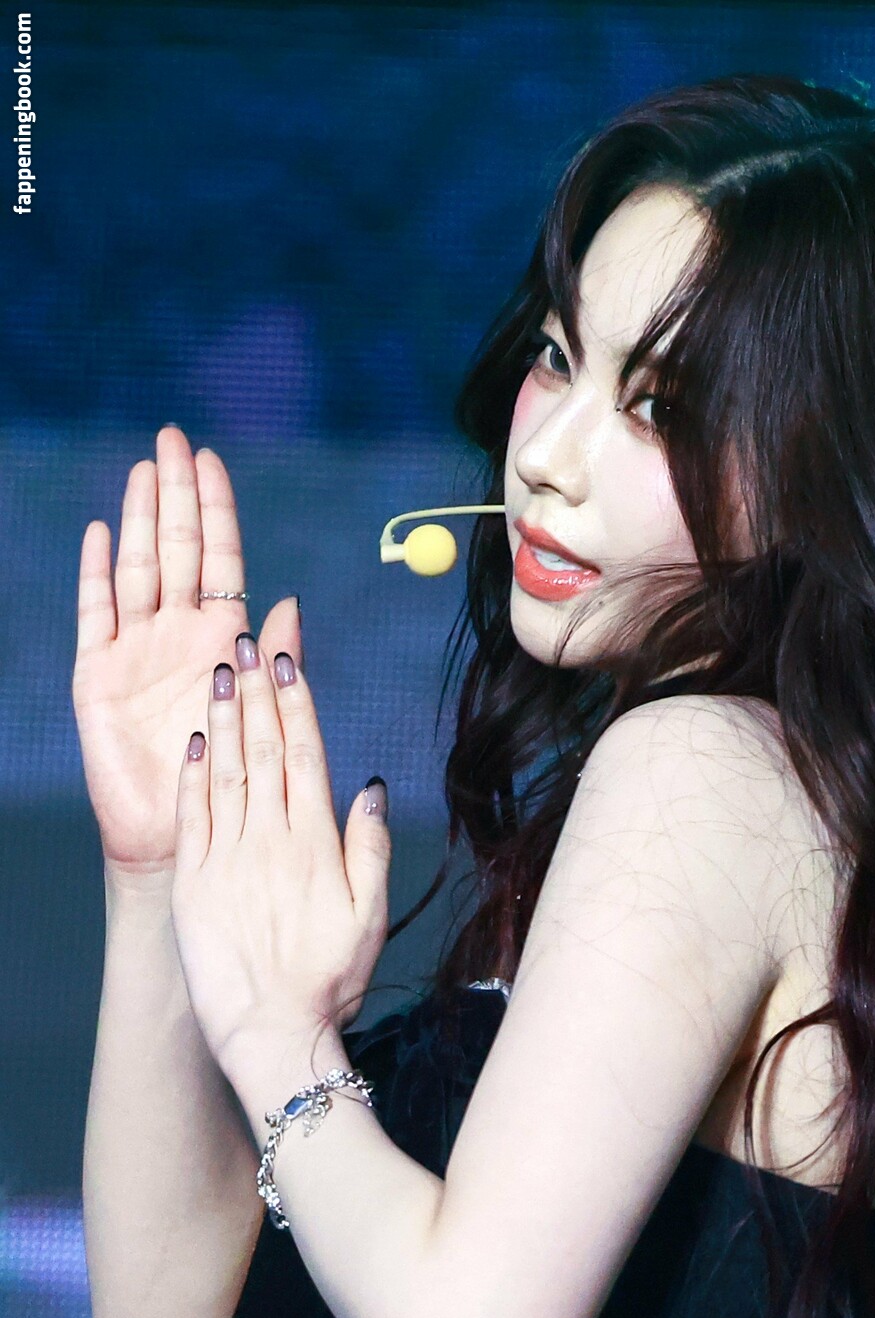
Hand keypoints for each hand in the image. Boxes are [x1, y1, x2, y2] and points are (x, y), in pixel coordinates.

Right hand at [74, 426, 302, 880]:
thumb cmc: (233, 781)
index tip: (210, 460)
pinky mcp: (97, 675)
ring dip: (139, 519)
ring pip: (136, 569)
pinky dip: (97, 574)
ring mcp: (135, 650)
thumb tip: (294, 601)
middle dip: (174, 494)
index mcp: (223, 639)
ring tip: (142, 470)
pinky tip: (102, 533)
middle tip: (170, 438)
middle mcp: (177, 635)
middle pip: (174, 550)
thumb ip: (276, 660)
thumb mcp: (266, 717)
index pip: (218, 560)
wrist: (184, 837)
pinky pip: (95, 614)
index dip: (214, 510)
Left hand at [169, 622, 390, 1079]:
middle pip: (263, 749)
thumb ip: (370, 848)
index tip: (289, 660)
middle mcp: (270, 840)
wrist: (271, 1031)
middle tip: (248, 642)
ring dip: (223, 718)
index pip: (306, 754)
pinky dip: (193, 772)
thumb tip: (371, 787)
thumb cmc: (329, 979)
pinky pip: (192, 813)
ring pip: (225, 771)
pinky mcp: (194, 881)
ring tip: (220, 672)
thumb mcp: (369, 915)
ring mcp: (228, 857)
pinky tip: (194, 739)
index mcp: (316, 843)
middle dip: (257, 692)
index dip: (296, 702)